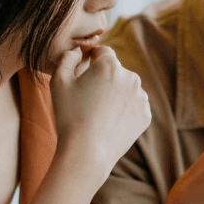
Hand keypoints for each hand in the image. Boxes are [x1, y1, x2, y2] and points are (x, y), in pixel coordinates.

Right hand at [50, 45, 150, 170]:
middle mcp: (131, 77)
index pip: (103, 51)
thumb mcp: (58, 82)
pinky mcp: (145, 115)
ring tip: (99, 112)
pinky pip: (133, 106)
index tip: (84, 71)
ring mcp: (141, 97)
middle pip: (116, 71)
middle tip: (88, 98)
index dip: (92, 59)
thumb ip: (67, 58)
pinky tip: (109, 121)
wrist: (86, 152)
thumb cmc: (69, 116)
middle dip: (104, 78)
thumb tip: (78, 51)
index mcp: (110, 65)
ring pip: (126, 88)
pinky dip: (124, 110)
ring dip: (116, 93)